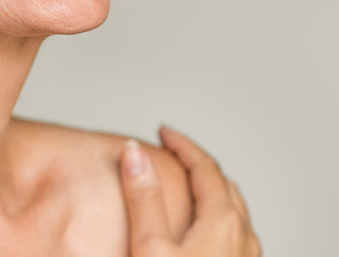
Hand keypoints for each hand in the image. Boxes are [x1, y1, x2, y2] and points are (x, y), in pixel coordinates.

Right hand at [120, 126, 259, 255]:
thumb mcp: (151, 248)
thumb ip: (144, 199)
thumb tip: (134, 153)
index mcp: (223, 223)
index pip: (205, 167)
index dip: (182, 145)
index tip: (163, 133)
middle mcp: (243, 237)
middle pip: (222, 184)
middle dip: (195, 163)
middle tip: (170, 152)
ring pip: (231, 209)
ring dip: (207, 188)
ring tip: (182, 184)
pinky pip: (233, 231)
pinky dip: (213, 213)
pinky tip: (197, 226)